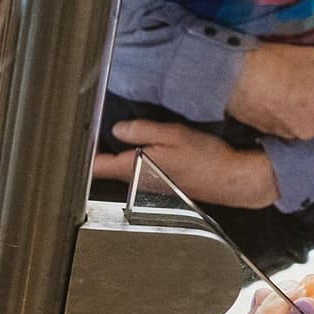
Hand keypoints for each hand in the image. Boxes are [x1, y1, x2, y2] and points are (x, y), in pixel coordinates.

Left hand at [91, 120, 278, 207]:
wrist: (233, 180)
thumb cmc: (207, 159)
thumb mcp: (173, 136)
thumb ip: (141, 131)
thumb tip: (118, 129)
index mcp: (133, 168)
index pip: (95, 166)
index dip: (85, 152)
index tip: (80, 138)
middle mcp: (136, 182)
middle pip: (107, 166)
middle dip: (102, 149)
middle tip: (101, 128)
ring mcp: (147, 185)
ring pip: (124, 168)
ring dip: (121, 153)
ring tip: (124, 135)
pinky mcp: (160, 185)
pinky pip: (139, 170)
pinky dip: (138, 159)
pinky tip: (149, 147)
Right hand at [225, 42, 313, 145]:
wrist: (230, 74)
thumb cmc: (276, 62)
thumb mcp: (313, 57)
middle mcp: (311, 130)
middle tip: (313, 91)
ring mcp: (288, 135)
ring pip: (306, 128)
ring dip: (303, 116)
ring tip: (289, 94)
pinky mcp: (268, 134)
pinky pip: (287, 128)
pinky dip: (285, 118)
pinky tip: (273, 100)